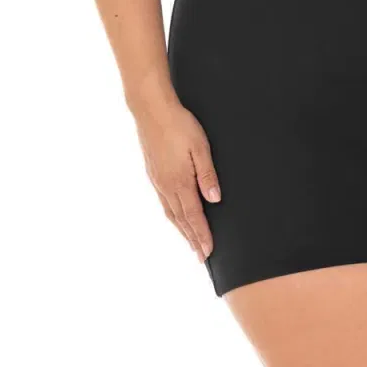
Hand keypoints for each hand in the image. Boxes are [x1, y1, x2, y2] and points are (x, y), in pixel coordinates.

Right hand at [133, 101, 220, 263]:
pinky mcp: (153, 173)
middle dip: (192, 239)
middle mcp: (166, 186)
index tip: (209, 252)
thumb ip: (207, 174)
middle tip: (201, 256)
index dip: (202, 235)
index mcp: (179, 181)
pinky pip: (164, 202)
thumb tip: (214, 199)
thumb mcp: (200, 146)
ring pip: (170, 213)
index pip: (194, 216)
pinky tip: (174, 216)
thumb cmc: (179, 125)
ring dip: (181, 230)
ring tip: (190, 242)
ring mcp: (157, 180)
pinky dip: (172, 216)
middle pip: (181, 220)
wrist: (151, 110)